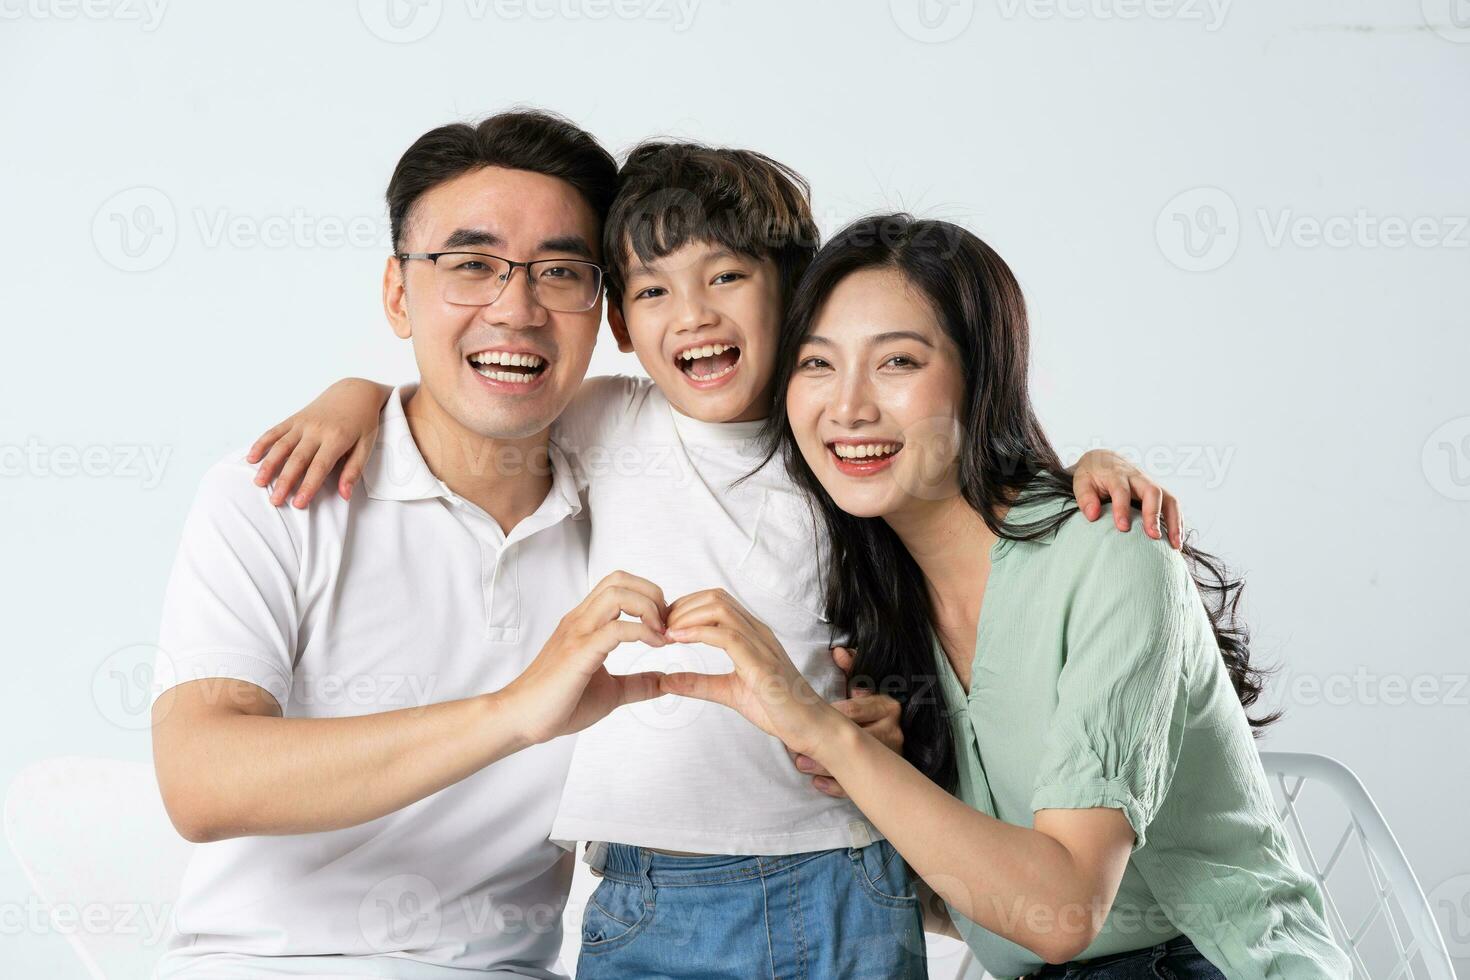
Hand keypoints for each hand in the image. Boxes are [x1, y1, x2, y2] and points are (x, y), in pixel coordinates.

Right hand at [248, 378, 390, 506]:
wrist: (355, 392)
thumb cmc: (362, 422)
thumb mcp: (366, 446)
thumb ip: (354, 470)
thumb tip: (345, 495)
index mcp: (337, 438)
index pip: (319, 467)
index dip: (308, 486)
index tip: (298, 503)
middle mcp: (317, 430)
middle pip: (297, 459)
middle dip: (284, 481)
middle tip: (275, 500)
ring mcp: (303, 423)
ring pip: (281, 445)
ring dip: (268, 464)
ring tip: (259, 482)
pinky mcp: (295, 418)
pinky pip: (275, 431)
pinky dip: (262, 443)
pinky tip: (252, 457)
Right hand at [501, 571, 669, 745]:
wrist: (520, 719)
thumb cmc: (558, 705)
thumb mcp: (610, 693)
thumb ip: (637, 684)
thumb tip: (664, 682)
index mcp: (585, 623)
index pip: (619, 584)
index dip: (649, 597)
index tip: (665, 627)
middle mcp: (580, 620)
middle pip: (620, 579)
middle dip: (653, 595)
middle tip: (667, 625)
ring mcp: (577, 633)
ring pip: (618, 594)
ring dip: (649, 608)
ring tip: (661, 635)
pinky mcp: (578, 653)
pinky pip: (616, 629)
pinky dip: (642, 632)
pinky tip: (654, 646)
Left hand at [659, 589, 846, 759]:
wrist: (811, 726)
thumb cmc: (778, 708)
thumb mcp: (729, 692)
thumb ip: (699, 684)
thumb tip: (666, 680)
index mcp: (752, 634)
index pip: (716, 601)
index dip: (686, 606)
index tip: (664, 625)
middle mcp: (757, 632)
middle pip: (715, 597)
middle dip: (682, 607)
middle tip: (660, 628)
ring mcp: (761, 644)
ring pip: (719, 609)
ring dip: (686, 617)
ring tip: (666, 633)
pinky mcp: (762, 664)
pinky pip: (727, 636)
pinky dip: (698, 633)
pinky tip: (680, 640)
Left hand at [792, 646, 902, 797]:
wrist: (883, 737)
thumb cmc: (865, 709)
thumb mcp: (860, 686)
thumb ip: (850, 668)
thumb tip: (838, 651)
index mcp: (887, 707)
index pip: (854, 710)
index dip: (828, 715)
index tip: (808, 717)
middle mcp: (893, 732)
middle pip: (855, 740)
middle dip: (824, 746)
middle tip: (797, 752)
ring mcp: (891, 757)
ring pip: (856, 764)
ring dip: (827, 768)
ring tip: (801, 765)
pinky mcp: (882, 777)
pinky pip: (859, 784)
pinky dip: (836, 785)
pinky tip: (817, 783)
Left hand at [1070, 450, 1182, 548]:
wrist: (1104, 460)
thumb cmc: (1091, 475)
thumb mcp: (1081, 482)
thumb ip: (1085, 498)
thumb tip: (1093, 516)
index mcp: (1116, 474)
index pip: (1121, 490)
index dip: (1122, 508)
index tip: (1123, 528)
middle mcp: (1137, 478)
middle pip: (1152, 492)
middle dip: (1154, 514)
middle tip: (1153, 536)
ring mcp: (1150, 484)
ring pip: (1169, 499)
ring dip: (1174, 522)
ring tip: (1174, 545)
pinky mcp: (1158, 492)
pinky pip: (1173, 505)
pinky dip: (1178, 523)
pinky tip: (1176, 542)